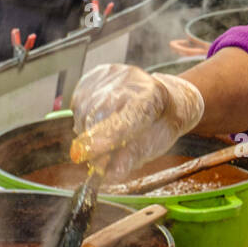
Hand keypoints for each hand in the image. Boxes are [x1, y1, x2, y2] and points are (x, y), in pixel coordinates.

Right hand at [69, 63, 203, 175]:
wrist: (168, 100)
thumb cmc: (159, 126)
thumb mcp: (153, 146)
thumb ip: (131, 158)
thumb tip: (109, 173)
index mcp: (153, 98)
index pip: (127, 117)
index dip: (106, 136)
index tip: (88, 154)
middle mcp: (133, 80)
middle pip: (99, 112)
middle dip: (92, 141)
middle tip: (97, 163)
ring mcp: (115, 73)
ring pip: (85, 107)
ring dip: (86, 131)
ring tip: (102, 140)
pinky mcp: (99, 73)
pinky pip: (79, 99)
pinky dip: (82, 117)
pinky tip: (96, 122)